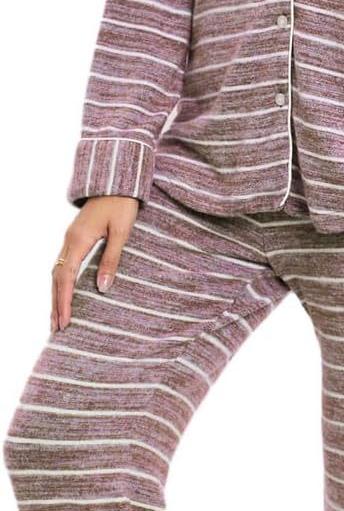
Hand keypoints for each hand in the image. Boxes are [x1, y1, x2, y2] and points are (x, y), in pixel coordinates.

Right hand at [51, 195, 139, 332]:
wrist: (116, 182)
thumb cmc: (122, 205)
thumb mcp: (121, 233)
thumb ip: (111, 259)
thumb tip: (102, 288)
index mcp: (78, 241)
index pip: (66, 278)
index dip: (64, 302)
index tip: (64, 322)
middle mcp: (69, 241)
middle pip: (56, 279)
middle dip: (56, 304)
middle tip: (56, 328)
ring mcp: (70, 239)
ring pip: (57, 272)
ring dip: (56, 295)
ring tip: (56, 317)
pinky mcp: (75, 238)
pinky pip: (62, 264)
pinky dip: (60, 283)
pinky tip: (63, 293)